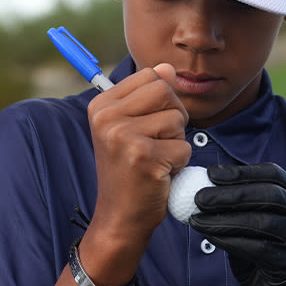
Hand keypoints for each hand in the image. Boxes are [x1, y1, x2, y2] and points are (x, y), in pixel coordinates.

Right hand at [86, 63, 190, 244]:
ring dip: (176, 143)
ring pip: (177, 119)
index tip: (146, 127)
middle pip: (165, 91)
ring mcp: (123, 136)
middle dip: (173, 118)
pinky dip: (179, 164)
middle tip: (155, 144)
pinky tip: (159, 175)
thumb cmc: (130, 172)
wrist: (120, 217)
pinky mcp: (143, 156)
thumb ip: (148, 96)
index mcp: (101, 105)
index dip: (161, 101)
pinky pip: (183, 148)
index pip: (150, 76)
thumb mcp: (131, 128)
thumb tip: (167, 68)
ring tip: (155, 160)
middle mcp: (107, 117)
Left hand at [188, 162, 285, 285]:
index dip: (241, 172)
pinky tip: (209, 237)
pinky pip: (256, 248)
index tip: (212, 173)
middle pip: (268, 194)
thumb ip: (242, 208)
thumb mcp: (258, 225)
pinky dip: (229, 240)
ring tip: (197, 219)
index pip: (273, 174)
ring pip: (261, 221)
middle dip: (230, 193)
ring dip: (224, 219)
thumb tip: (205, 189)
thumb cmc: (267, 257)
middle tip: (199, 197)